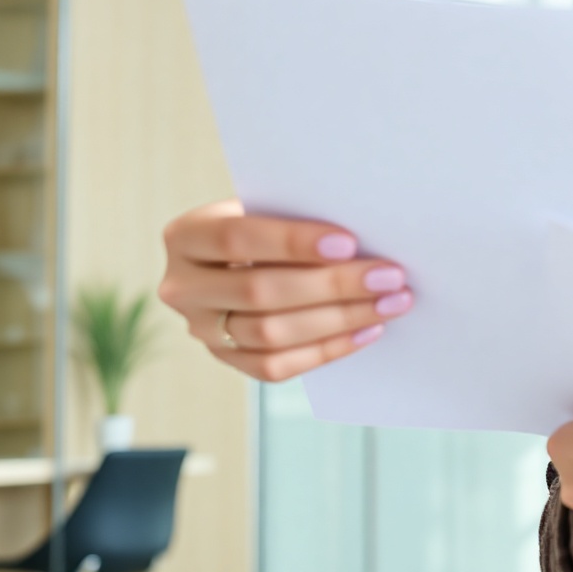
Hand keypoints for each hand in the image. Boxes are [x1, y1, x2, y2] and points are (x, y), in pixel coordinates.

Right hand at [159, 199, 412, 382]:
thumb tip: (364, 237)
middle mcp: (182, 286)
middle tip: (389, 276)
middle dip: (333, 285)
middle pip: (260, 292)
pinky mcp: (225, 359)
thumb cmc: (263, 220)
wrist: (233, 257)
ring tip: (390, 303)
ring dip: (340, 320)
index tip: (349, 243)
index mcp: (186, 235)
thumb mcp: (264, 205)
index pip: (237, 238)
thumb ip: (294, 215)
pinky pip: (275, 366)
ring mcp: (201, 329)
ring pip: (270, 334)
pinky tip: (366, 331)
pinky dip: (327, 350)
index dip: (293, 242)